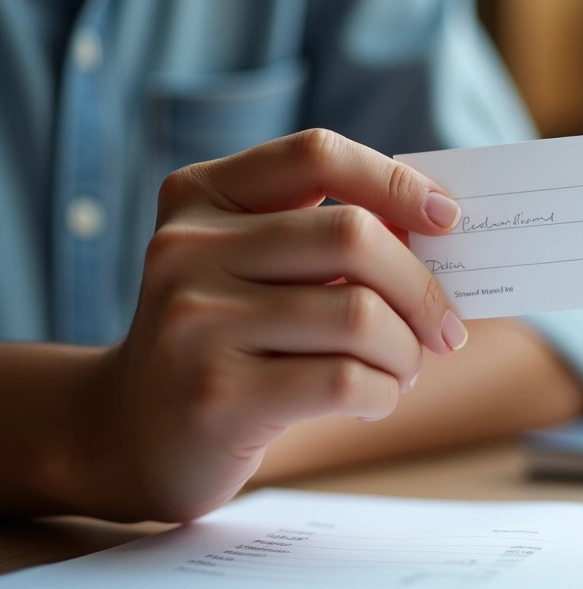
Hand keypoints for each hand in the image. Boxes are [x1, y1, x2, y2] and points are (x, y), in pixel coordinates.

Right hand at [81, 129, 466, 521]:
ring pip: (360, 314)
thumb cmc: (225, 340)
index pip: (316, 155)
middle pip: (353, 235)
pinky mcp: (218, 395)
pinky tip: (374, 399)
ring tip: (402, 369)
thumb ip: (325, 238)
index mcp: (201, 196)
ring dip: (407, 350)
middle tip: (445, 328)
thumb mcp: (254, 269)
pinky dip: (384, 391)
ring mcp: (196, 321)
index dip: (395, 181)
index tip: (448, 220)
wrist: (130, 433)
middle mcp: (188, 249)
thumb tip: (438, 228)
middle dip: (422, 287)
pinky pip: (346, 380)